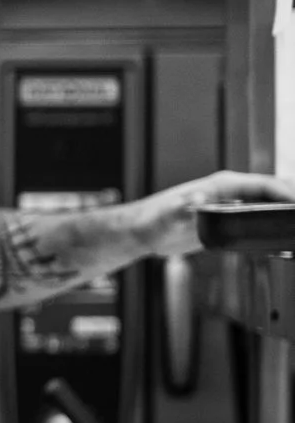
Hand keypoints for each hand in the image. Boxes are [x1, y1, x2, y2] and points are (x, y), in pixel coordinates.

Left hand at [141, 171, 294, 257]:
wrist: (143, 231)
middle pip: (274, 192)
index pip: (266, 185)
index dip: (288, 194)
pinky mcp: (230, 219)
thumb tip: (196, 197)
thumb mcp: (167, 215)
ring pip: (271, 205)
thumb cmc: (152, 219)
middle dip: (291, 201)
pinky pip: (261, 218)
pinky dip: (275, 224)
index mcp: (223, 185)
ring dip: (285, 213)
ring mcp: (233, 204)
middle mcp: (232, 191)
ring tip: (294, 228)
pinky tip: (284, 237)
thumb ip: (182, 207)